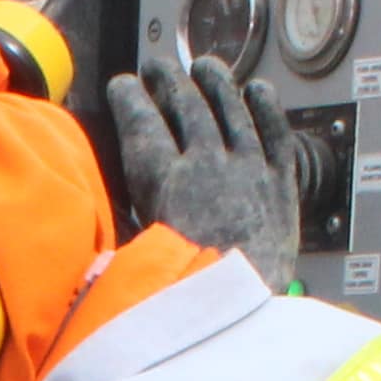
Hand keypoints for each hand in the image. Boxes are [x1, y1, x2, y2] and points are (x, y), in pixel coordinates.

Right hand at [105, 53, 299, 291]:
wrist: (242, 314)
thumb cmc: (183, 294)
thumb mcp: (133, 256)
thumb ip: (121, 224)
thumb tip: (99, 214)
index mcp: (166, 180)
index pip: (142, 123)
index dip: (130, 98)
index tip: (122, 84)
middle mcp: (209, 164)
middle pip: (187, 106)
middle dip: (169, 80)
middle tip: (158, 68)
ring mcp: (250, 171)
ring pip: (232, 110)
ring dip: (217, 83)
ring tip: (206, 66)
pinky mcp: (282, 187)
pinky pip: (277, 135)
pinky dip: (267, 109)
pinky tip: (258, 90)